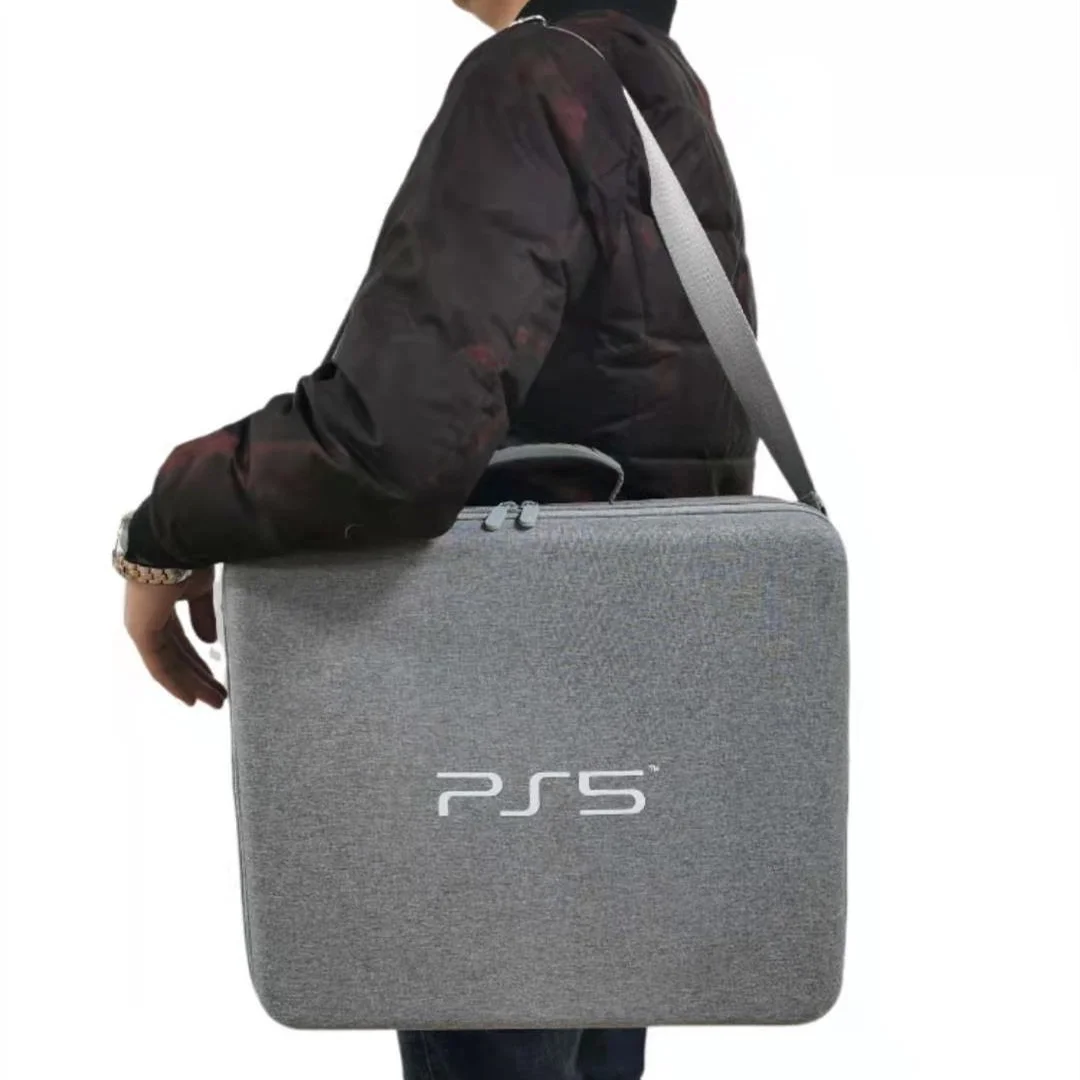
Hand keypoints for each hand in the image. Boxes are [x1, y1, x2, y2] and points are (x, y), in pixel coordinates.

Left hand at [124, 567, 226, 707]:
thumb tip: (209, 640)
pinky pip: (159, 665)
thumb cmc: (190, 558)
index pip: (179, 641)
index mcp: (161, 607)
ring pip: (169, 665)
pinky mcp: (141, 631)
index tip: (214, 678)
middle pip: (176, 657)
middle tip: (219, 696)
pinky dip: (174, 683)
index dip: (197, 661)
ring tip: (214, 701)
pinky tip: (190, 699)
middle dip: (198, 678)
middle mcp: (149, 619)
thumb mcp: (201, 590)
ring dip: (191, 685)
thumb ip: (203, 616)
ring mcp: (143, 627)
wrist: (175, 543)